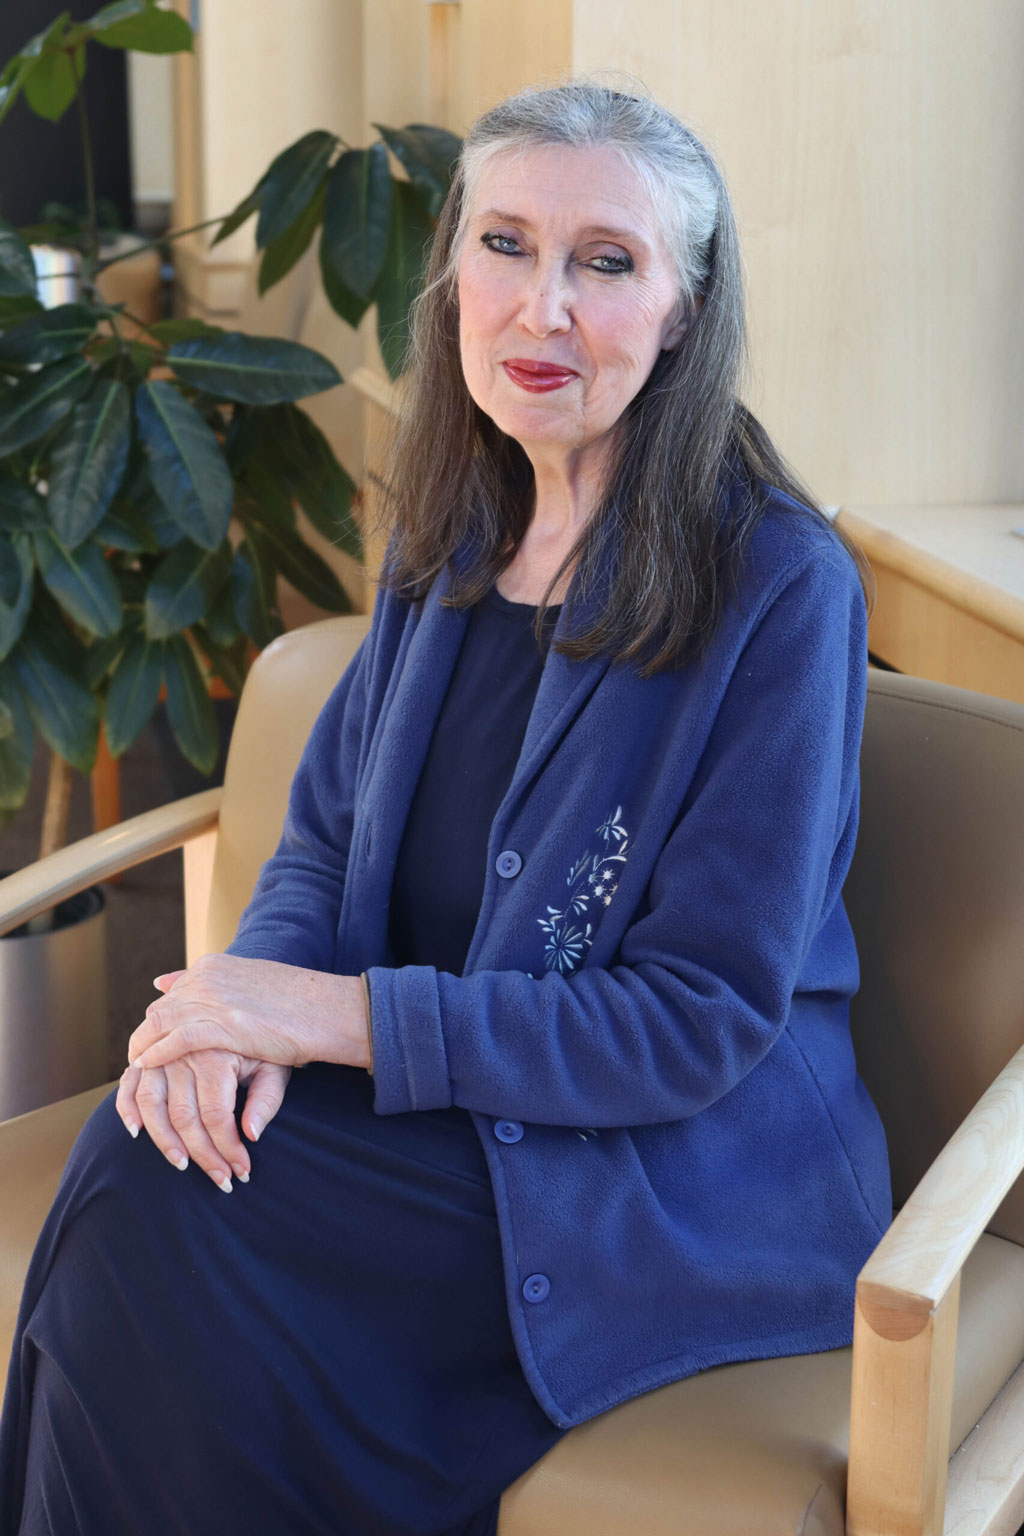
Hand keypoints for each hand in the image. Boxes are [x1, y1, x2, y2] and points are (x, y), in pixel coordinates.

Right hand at [116, 1050, 291, 1191]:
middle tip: (221, 1181)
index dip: (228, 1148)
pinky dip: (127, 1108)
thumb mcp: (274, 1065)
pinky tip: (136, 1132)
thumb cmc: (259, 1044)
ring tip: (182, 1165)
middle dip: (203, 1155)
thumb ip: (266, 1099)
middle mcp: (183, 1053)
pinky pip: (128, 1084)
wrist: (238, 1006)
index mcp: (215, 1054)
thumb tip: (251, 1135)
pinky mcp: (146, 1054)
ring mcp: (160, 1053)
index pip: (216, 1114)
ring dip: (164, 1140)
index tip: (242, 1172)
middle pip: (184, 1116)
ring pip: (152, 1104)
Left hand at [126, 953, 370, 1074]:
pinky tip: (148, 1066)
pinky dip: (157, 1054)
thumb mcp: (250, 988)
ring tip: (135, 1068)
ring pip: (161, 1023)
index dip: (157, 1019)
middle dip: (144, 1035)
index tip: (149, 1039)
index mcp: (215, 966)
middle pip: (160, 1009)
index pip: (172, 993)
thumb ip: (211, 985)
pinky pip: (177, 1039)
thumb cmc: (297, 1005)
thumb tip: (163, 981)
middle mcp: (208, 977)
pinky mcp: (223, 1023)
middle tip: (134, 1060)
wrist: (326, 1010)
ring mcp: (214, 998)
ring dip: (143, 1047)